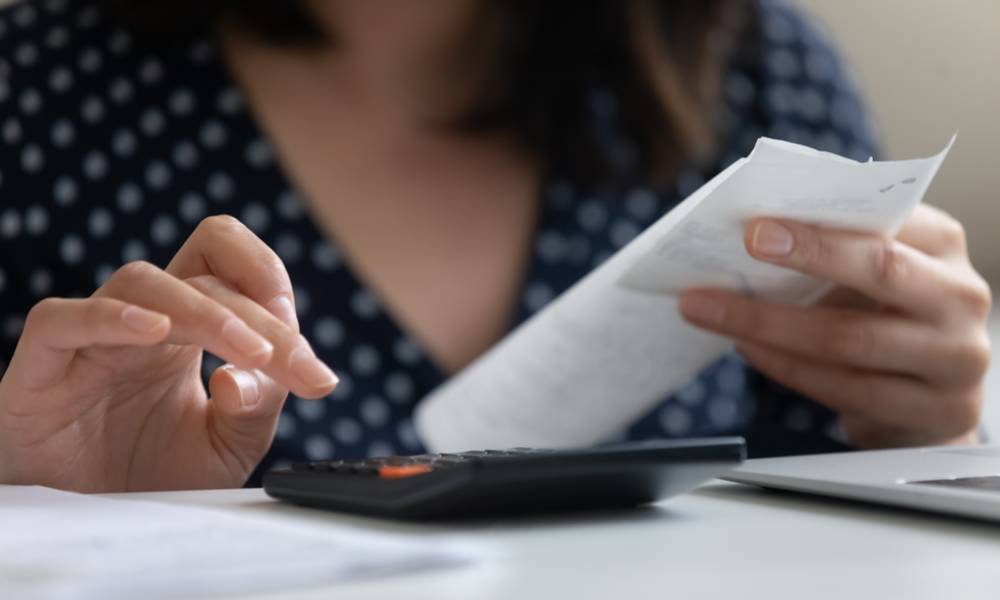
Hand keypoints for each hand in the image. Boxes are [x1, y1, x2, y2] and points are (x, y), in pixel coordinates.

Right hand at [0, 216, 338, 491]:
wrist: (85, 522)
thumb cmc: (150, 473)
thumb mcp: (227, 447)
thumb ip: (256, 409)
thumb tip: (248, 373)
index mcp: (191, 329)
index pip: (233, 267)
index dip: (276, 293)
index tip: (311, 369)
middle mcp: (145, 321)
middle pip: (204, 273)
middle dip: (262, 318)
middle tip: (294, 367)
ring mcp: (93, 338)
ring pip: (143, 280)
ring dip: (206, 312)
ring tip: (247, 351)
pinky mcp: (42, 366)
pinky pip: (63, 319)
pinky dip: (110, 317)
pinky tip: (156, 331)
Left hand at [679, 205, 992, 447]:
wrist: (934, 402)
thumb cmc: (888, 318)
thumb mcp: (876, 273)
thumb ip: (837, 249)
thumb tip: (753, 234)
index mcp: (943, 246)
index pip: (887, 222)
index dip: (823, 225)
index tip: (757, 225)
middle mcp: (959, 298)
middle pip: (881, 271)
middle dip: (807, 257)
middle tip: (742, 250)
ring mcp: (954, 359)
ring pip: (851, 339)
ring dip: (770, 323)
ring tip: (712, 309)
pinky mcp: (936, 412)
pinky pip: (846, 390)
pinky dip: (786, 367)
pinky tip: (747, 346)